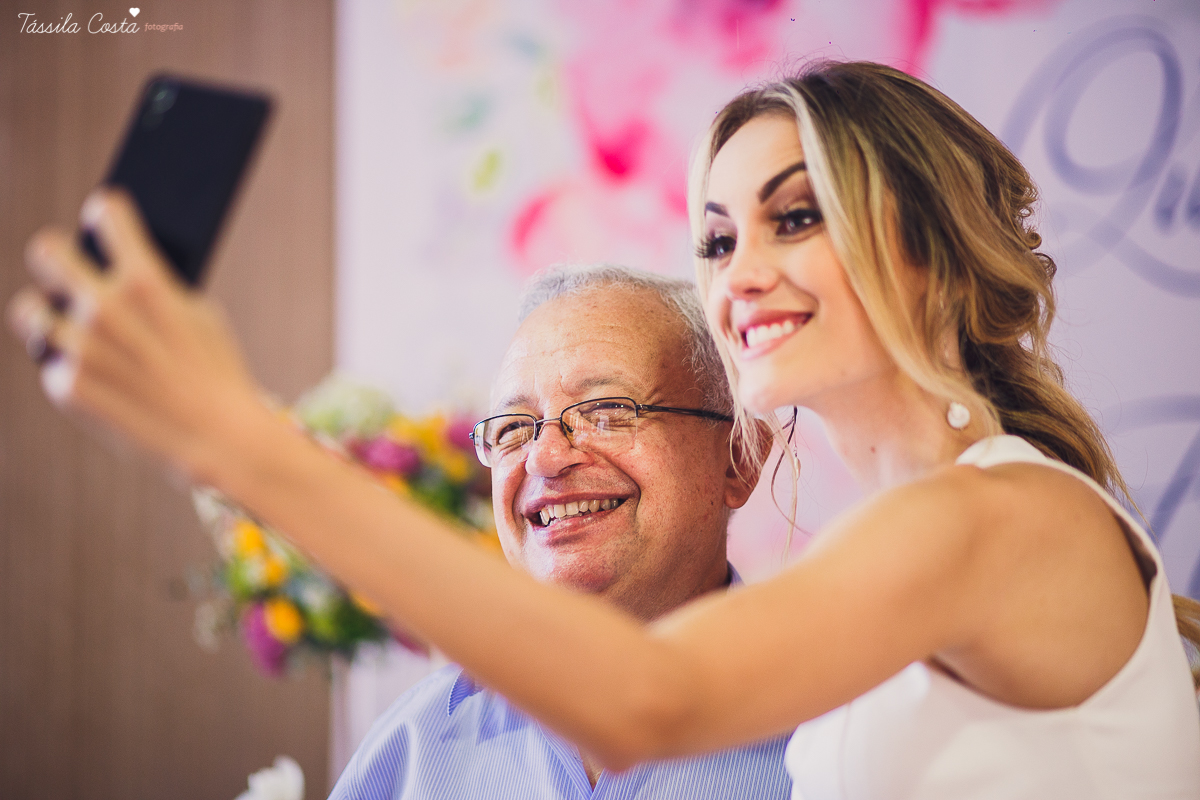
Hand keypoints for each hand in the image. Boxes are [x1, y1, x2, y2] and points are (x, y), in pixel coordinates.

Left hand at [6, 189, 265, 483]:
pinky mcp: (66, 385)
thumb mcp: (202, 316)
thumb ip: (158, 286)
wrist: (218, 437)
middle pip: (47, 250)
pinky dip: (68, 367)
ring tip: (59, 318)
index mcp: (145, 281)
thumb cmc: (216, 372)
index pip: (106, 214)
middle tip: (62, 259)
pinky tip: (94, 374)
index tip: (103, 215)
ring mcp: (80, 348)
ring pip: (30, 309)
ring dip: (47, 312)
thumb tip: (122, 268)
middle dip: (56, 252)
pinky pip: (51, 362)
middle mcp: (103, 308)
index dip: (106, 212)